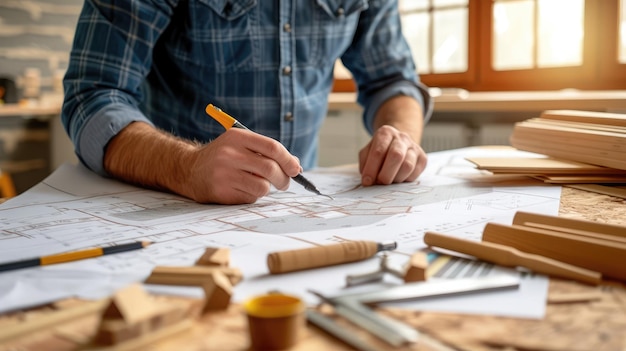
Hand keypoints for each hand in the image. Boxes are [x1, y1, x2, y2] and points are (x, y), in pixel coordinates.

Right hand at [184, 129, 301, 203]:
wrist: (190, 169)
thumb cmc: (224, 157)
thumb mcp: (241, 146)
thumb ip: (267, 152)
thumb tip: (295, 165)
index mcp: (237, 137)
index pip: (272, 147)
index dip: (288, 160)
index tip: (295, 169)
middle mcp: (229, 154)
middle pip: (270, 168)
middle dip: (283, 179)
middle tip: (284, 183)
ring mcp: (224, 174)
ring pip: (262, 187)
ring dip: (266, 188)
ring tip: (256, 184)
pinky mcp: (221, 192)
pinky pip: (250, 198)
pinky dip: (251, 196)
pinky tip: (240, 189)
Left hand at [358, 125, 426, 185]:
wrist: (399, 143)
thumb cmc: (380, 151)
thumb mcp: (367, 152)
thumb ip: (365, 164)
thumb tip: (368, 181)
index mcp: (386, 133)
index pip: (378, 152)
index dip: (371, 169)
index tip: (367, 181)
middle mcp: (402, 137)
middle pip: (396, 156)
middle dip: (386, 174)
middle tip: (380, 183)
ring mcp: (414, 147)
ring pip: (407, 166)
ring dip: (396, 179)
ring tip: (389, 180)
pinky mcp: (423, 158)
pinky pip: (414, 174)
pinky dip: (404, 180)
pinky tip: (398, 177)